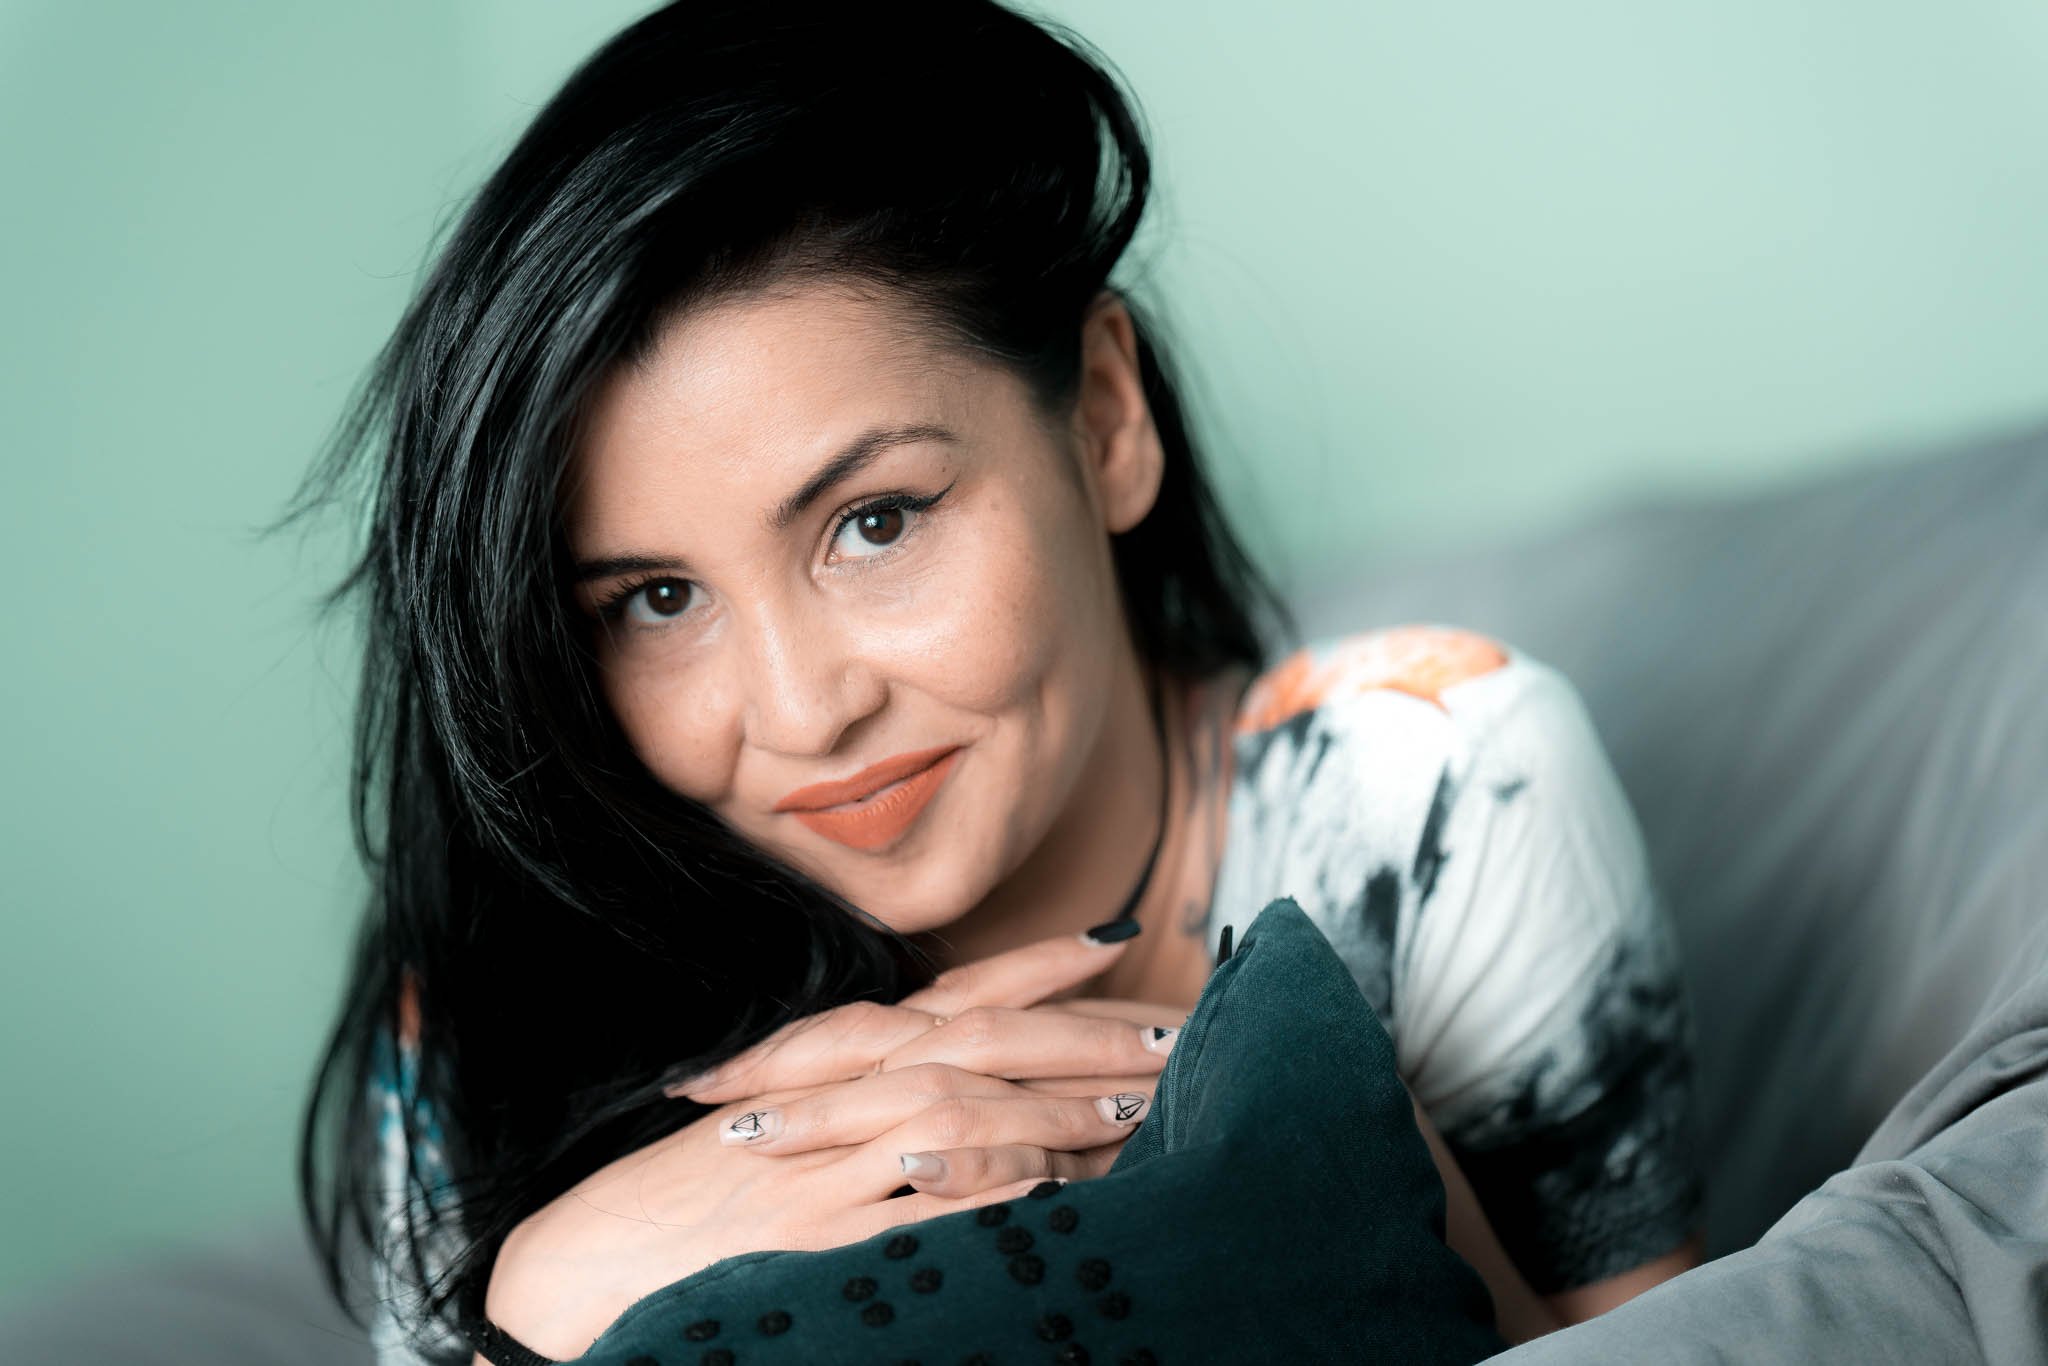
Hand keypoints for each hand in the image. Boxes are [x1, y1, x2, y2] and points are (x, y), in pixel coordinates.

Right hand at [485, 925, 1172, 1357]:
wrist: (568, 1274)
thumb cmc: (666, 1212)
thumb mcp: (765, 1142)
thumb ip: (845, 1113)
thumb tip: (930, 1111)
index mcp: (826, 1076)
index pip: (946, 998)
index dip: (1032, 964)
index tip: (1113, 935)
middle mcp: (830, 1108)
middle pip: (971, 1046)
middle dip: (1074, 1035)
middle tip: (1166, 1032)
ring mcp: (819, 1175)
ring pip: (952, 1119)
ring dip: (1051, 1112)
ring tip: (1137, 1112)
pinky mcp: (806, 1249)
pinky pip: (906, 1218)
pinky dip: (978, 1203)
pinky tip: (1048, 1199)